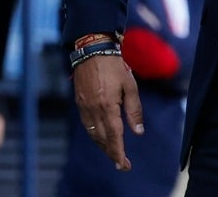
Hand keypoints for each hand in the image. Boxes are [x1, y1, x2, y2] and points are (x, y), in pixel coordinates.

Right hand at [73, 55, 143, 171]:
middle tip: (122, 165)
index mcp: (107, 106)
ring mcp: (84, 108)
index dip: (118, 152)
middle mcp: (93, 110)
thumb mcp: (130, 86)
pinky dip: (96, 136)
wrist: (93, 52)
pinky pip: (88, 126)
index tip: (123, 165)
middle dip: (112, 153)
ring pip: (94, 134)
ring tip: (114, 154)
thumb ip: (134, 110)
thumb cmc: (115, 67)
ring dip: (103, 146)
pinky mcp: (80, 104)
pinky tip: (102, 138)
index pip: (114, 136)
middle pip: (103, 139)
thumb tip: (138, 132)